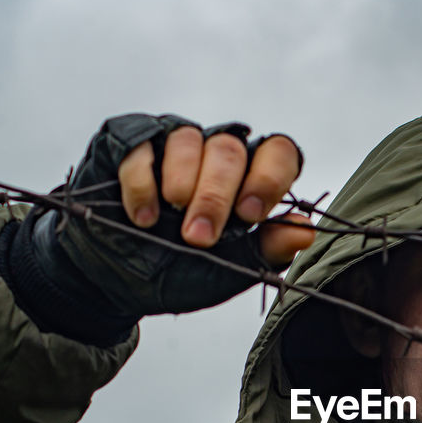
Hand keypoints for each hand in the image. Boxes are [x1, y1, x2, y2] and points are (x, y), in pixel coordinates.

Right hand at [2, 114, 313, 345]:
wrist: (116, 283)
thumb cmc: (178, 271)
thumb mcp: (228, 271)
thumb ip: (267, 251)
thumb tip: (306, 231)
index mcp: (250, 181)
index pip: (279, 153)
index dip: (269, 177)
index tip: (251, 214)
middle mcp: (216, 154)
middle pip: (231, 150)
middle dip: (215, 196)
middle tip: (199, 236)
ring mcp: (173, 143)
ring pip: (189, 139)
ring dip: (181, 184)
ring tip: (169, 220)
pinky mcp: (129, 143)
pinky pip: (141, 148)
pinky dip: (142, 185)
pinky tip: (143, 217)